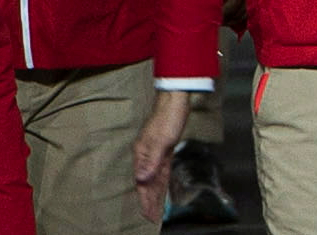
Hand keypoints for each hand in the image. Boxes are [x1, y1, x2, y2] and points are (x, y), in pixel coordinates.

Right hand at [132, 89, 195, 217]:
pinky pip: (162, 169)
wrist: (175, 99)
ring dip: (154, 193)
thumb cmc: (168, 117)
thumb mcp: (161, 140)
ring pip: (154, 177)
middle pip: (147, 182)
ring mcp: (155, 151)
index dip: (145, 200)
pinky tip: (162, 188)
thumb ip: (151, 161)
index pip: (142, 183)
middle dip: (148, 201)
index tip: (147, 215)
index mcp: (142, 154)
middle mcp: (146, 155)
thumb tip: (141, 179)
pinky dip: (161, 181)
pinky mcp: (165, 148)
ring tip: (155, 208)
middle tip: (151, 217)